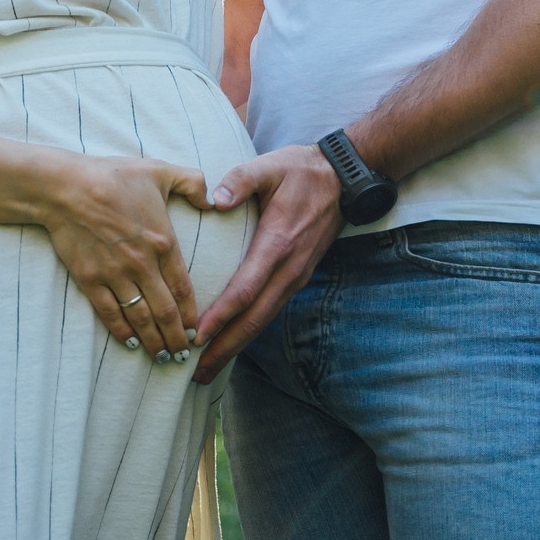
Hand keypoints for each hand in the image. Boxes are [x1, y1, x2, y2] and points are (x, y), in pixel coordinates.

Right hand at [35, 153, 210, 359]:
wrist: (66, 187)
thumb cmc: (114, 176)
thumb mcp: (161, 171)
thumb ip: (193, 182)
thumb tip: (212, 199)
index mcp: (163, 242)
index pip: (183, 289)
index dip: (192, 315)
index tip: (198, 332)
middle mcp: (142, 264)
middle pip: (165, 312)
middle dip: (175, 338)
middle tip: (183, 356)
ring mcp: (115, 275)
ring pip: (140, 318)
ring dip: (152, 341)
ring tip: (161, 357)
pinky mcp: (90, 280)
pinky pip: (110, 313)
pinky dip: (121, 331)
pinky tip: (129, 343)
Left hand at [192, 144, 343, 383]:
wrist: (344, 179)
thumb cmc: (301, 171)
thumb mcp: (269, 166)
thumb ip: (240, 180)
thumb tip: (213, 200)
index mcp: (277, 244)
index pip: (245, 289)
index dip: (221, 316)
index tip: (196, 336)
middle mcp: (289, 269)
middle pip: (255, 319)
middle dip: (225, 347)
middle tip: (196, 373)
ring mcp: (296, 276)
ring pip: (264, 320)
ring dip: (236, 345)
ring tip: (209, 366)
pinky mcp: (297, 277)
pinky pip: (270, 311)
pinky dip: (250, 330)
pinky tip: (232, 341)